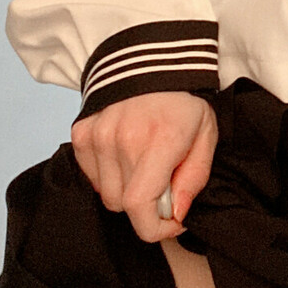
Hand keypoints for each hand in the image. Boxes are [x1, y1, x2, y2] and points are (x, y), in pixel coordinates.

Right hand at [71, 91, 217, 243]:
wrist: (151, 59)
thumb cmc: (183, 102)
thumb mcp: (206, 137)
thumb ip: (193, 179)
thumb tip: (174, 213)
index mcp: (158, 142)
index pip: (139, 207)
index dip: (156, 228)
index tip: (172, 221)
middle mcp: (121, 140)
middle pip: (123, 206)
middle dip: (146, 206)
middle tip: (163, 183)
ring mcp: (97, 136)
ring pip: (105, 194)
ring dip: (126, 190)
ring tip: (144, 164)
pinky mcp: (81, 133)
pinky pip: (91, 177)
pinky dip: (108, 176)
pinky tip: (125, 155)